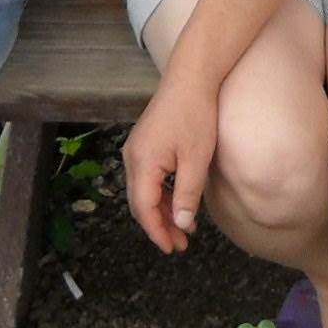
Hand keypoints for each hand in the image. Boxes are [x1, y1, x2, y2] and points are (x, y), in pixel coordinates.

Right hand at [122, 76, 216, 254]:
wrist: (191, 78)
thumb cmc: (195, 115)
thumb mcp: (196, 159)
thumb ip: (187, 194)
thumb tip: (181, 225)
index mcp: (142, 163)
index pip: (144, 208)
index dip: (157, 231)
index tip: (172, 248)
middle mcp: (132, 157)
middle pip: (139, 202)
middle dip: (159, 226)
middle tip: (180, 245)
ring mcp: (136, 149)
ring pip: (142, 191)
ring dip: (160, 211)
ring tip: (183, 229)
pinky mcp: (144, 144)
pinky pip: (147, 177)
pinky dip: (160, 194)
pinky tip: (178, 202)